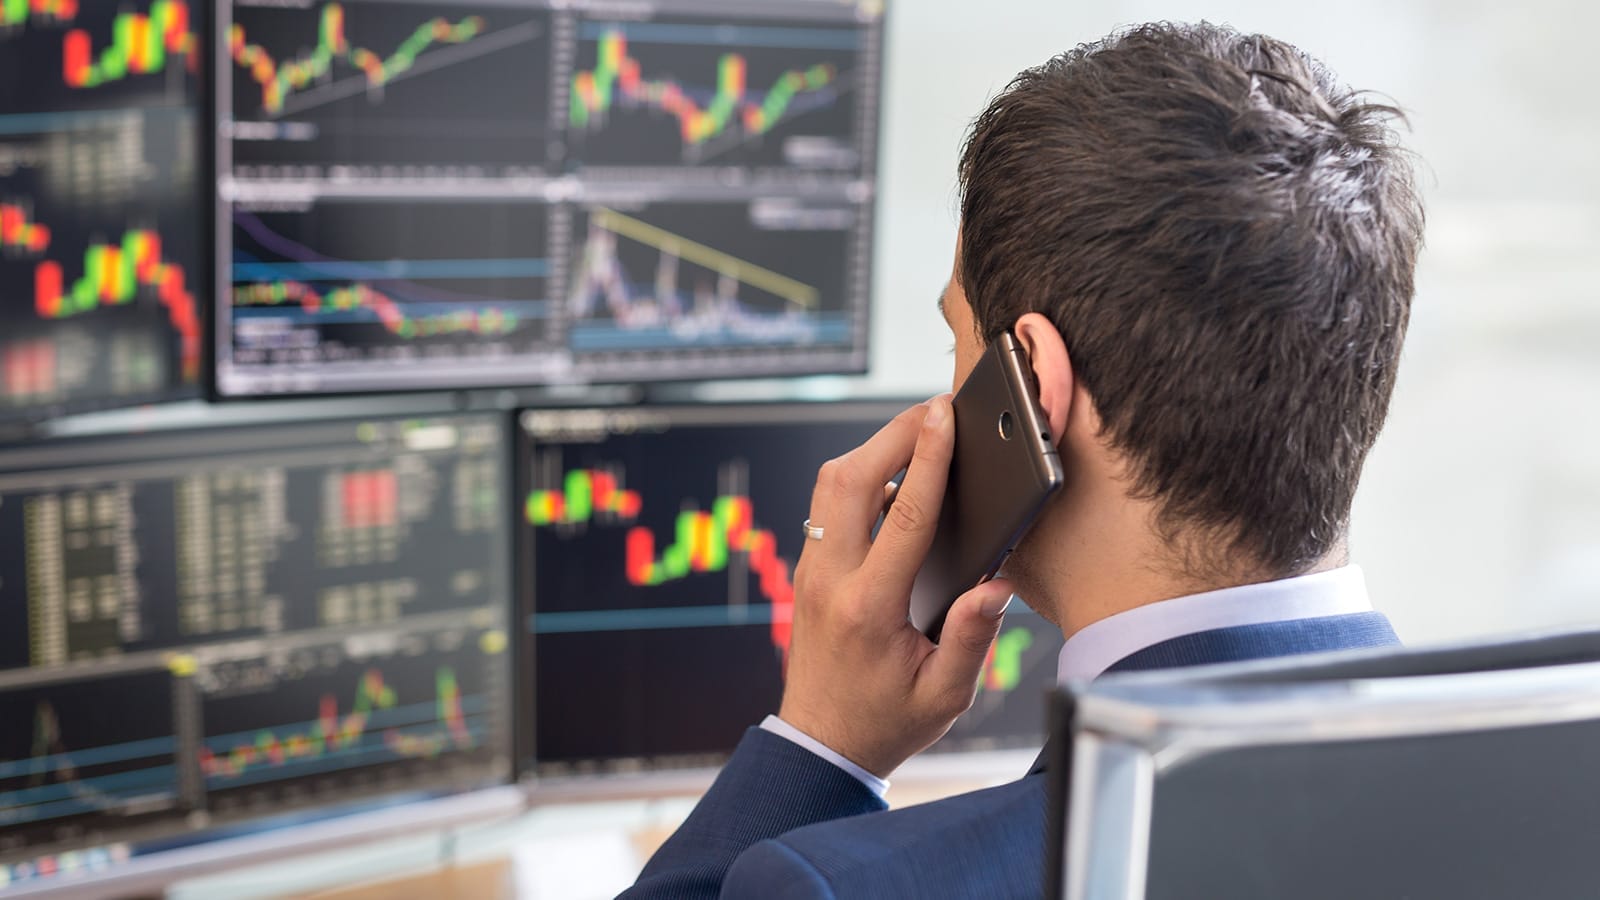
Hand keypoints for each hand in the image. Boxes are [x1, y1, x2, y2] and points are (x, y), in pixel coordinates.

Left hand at [779, 396, 1015, 777]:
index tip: (945, 414)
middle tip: (935, 409)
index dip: (929, 458)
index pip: (905, 515)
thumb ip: (972, 638)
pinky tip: (895, 479)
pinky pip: (827, 506)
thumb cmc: (888, 721)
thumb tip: (998, 584)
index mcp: (870, 608)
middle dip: (892, 434)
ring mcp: (810, 571)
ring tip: (918, 433)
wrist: (821, 744)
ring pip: (830, 486)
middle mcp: (831, 580)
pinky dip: (859, 478)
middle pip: (850, 479)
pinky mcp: (807, 570)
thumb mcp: (945, 695)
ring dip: (871, 451)